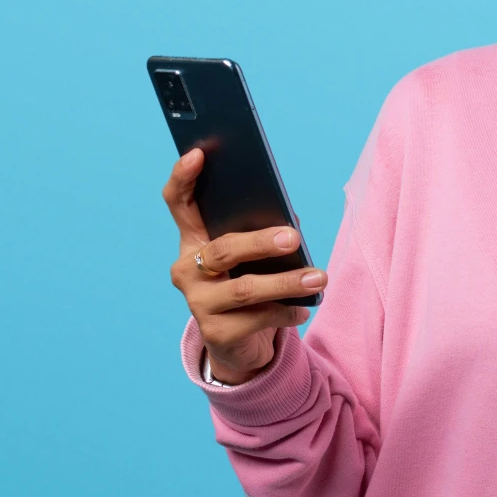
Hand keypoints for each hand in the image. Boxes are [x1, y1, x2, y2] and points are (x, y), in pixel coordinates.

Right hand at [162, 148, 324, 383]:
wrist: (241, 343)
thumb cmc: (251, 283)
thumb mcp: (255, 257)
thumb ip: (263, 231)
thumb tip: (289, 220)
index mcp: (194, 239)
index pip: (178, 202)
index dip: (183, 177)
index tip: (198, 153)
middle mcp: (187, 269)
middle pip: (223, 249)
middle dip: (260, 242)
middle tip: (293, 238)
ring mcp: (198, 303)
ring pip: (244, 289)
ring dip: (286, 282)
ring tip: (318, 278)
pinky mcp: (215, 334)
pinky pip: (257, 319)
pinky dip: (286, 311)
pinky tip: (304, 308)